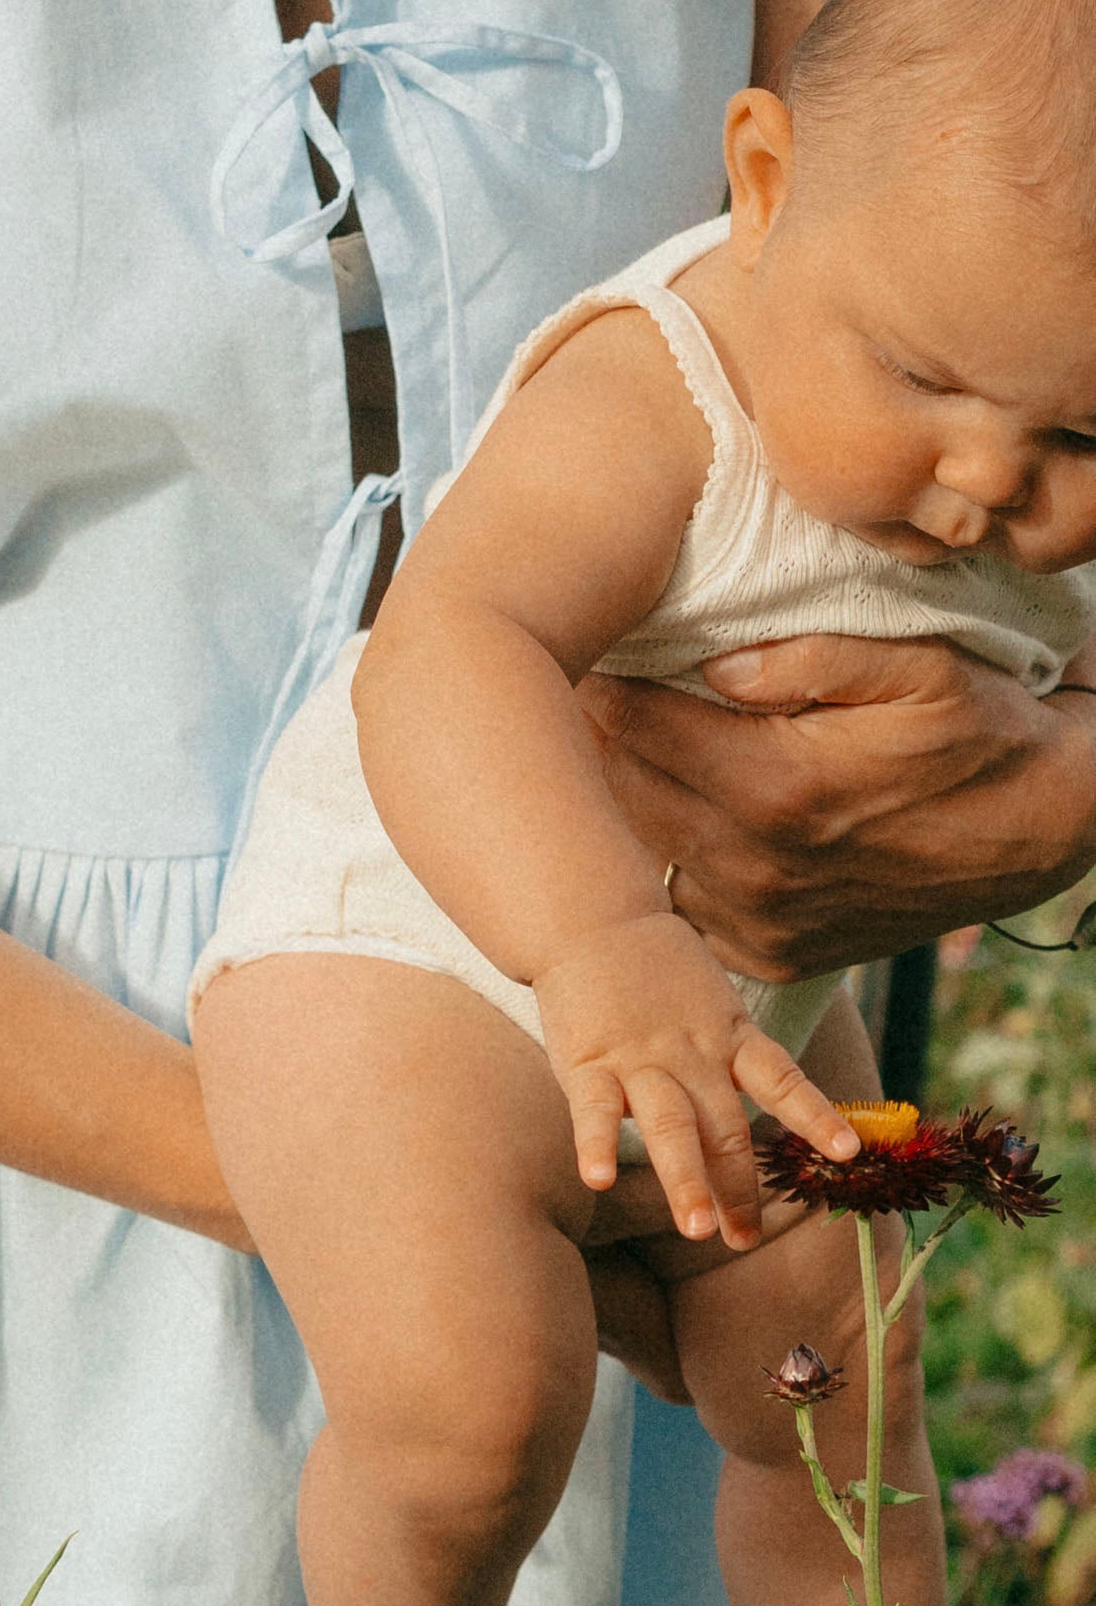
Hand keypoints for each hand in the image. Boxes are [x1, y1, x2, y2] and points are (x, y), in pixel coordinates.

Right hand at [534, 910, 859, 1247]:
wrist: (592, 916)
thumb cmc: (655, 969)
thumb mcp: (712, 1001)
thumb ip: (732, 1051)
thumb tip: (759, 1104)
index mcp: (728, 1036)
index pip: (783, 1080)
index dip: (817, 1116)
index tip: (849, 1155)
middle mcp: (692, 1054)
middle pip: (724, 1127)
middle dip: (738, 1188)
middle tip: (744, 1240)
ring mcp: (641, 1059)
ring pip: (670, 1127)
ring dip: (686, 1180)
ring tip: (697, 1231)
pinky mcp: (589, 1060)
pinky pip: (594, 1110)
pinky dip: (596, 1145)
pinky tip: (598, 1181)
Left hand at [580, 637, 1095, 981]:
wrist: (1044, 831)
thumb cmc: (980, 732)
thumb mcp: (918, 666)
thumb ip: (808, 657)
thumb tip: (711, 663)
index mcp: (777, 786)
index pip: (634, 724)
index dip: (594, 681)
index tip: (566, 650)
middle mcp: (756, 866)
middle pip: (617, 792)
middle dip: (587, 741)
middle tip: (562, 694)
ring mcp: (760, 921)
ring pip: (639, 851)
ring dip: (616, 804)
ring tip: (601, 753)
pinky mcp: (772, 956)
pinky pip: (681, 904)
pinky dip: (664, 861)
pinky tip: (666, 818)